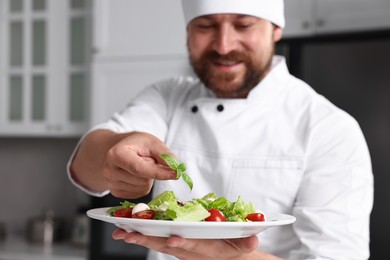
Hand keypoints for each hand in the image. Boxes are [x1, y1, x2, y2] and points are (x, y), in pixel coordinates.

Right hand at [103, 131, 176, 197]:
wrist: (120, 150)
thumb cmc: (136, 145)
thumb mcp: (152, 142)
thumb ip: (165, 155)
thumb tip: (175, 169)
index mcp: (116, 154)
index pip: (139, 168)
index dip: (159, 172)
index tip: (175, 174)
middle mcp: (110, 170)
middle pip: (143, 179)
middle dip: (152, 171)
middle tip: (148, 160)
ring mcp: (111, 183)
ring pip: (143, 188)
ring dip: (149, 179)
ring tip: (142, 166)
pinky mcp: (116, 192)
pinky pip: (139, 194)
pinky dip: (144, 186)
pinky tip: (138, 175)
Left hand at [112, 229, 279, 259]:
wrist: (226, 258)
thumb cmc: (233, 249)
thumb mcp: (243, 246)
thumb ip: (247, 243)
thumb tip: (254, 239)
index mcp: (204, 249)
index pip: (192, 247)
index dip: (183, 244)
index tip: (172, 240)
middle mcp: (188, 250)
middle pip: (166, 245)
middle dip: (148, 240)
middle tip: (127, 235)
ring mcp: (180, 248)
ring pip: (157, 242)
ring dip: (139, 238)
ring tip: (120, 232)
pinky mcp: (175, 244)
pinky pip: (157, 239)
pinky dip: (142, 235)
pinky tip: (128, 229)